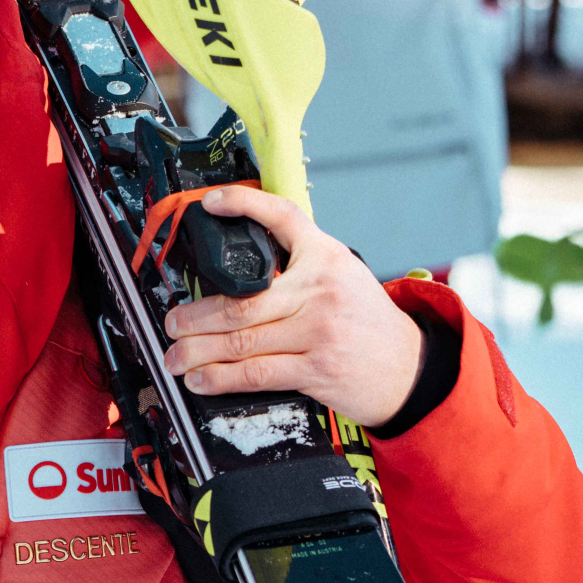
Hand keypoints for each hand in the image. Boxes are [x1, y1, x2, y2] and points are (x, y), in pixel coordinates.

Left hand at [160, 185, 424, 428]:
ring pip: (240, 339)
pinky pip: (254, 373)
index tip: (211, 202)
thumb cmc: (366, 322)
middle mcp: (320, 290)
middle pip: (241, 300)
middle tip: (172, 322)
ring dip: (197, 350)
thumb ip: (300, 266)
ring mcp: (318, 330)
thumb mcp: (343, 276)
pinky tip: (200, 379)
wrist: (409, 367)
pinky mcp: (315, 368)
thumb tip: (238, 268)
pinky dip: (219, 377)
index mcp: (327, 257)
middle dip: (194, 316)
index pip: (283, 218)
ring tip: (175, 355)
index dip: (243, 204)